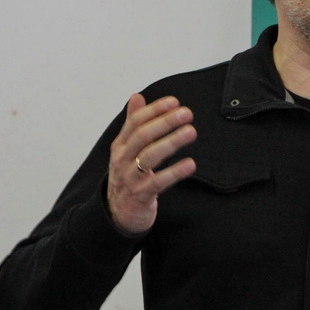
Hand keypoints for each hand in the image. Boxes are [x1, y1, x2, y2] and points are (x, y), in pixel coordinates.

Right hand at [107, 94, 196, 233]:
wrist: (118, 212)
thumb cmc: (128, 175)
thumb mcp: (127, 149)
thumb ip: (133, 123)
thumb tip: (136, 96)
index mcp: (120, 145)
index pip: (135, 122)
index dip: (154, 110)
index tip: (174, 101)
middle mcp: (122, 159)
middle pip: (142, 136)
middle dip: (165, 122)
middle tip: (186, 113)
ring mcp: (130, 178)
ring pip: (149, 157)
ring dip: (171, 142)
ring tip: (191, 132)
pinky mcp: (140, 195)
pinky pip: (157, 182)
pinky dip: (174, 172)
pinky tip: (190, 164)